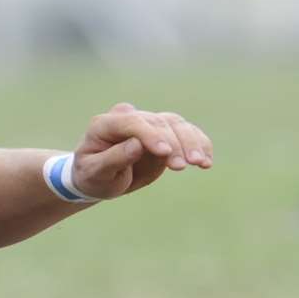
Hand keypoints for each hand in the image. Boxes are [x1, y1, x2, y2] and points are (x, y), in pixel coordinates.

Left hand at [71, 102, 212, 199]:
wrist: (98, 179)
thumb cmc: (92, 176)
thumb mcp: (96, 173)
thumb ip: (114, 158)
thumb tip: (137, 145)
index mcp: (105, 124)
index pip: (132, 122)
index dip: (150, 135)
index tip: (164, 152)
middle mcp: (129, 118)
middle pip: (158, 123)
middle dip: (173, 143)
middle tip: (181, 167)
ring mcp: (149, 124)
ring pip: (176, 124)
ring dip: (191, 143)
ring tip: (201, 164)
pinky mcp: (165, 134)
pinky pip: (187, 134)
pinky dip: (200, 144)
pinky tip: (206, 162)